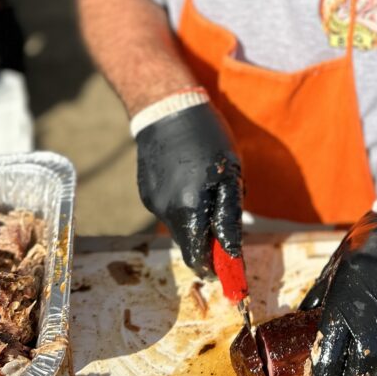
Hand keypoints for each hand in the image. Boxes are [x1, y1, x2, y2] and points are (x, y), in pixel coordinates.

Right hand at [135, 102, 242, 278]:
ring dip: (194, 218)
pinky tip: (188, 178)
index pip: (197, 256)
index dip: (213, 265)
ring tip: (206, 187)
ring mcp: (152, 202)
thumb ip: (228, 217)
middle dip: (206, 239)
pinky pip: (168, 208)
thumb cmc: (208, 139)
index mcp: (188, 209)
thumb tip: (231, 251)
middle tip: (223, 221)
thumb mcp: (230, 175)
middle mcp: (165, 211)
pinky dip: (181, 203)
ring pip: (178, 224)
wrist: (167, 109)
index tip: (226, 266)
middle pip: (188, 241)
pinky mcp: (145, 191)